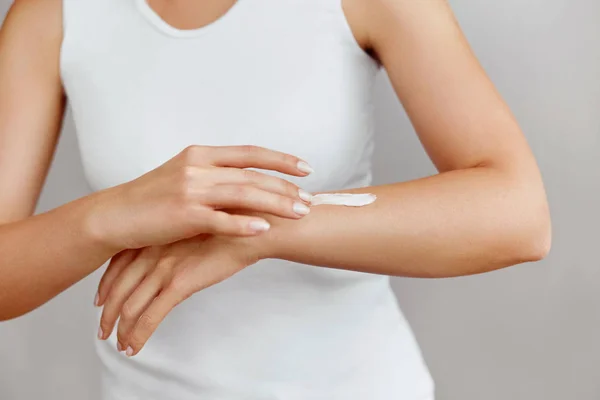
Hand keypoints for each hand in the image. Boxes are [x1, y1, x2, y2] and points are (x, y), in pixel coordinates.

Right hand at [86, 145, 312, 251]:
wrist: (114, 215)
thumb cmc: (150, 198)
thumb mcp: (182, 175)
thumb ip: (213, 175)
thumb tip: (246, 181)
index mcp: (200, 154)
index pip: (249, 153)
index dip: (280, 160)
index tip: (306, 168)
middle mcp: (198, 167)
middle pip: (252, 175)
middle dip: (285, 187)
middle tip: (310, 199)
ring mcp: (190, 190)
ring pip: (243, 195)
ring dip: (275, 204)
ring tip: (300, 213)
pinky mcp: (183, 214)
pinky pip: (220, 220)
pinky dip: (244, 224)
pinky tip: (265, 229)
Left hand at [95, 233, 267, 355]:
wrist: (254, 227)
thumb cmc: (233, 225)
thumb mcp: (198, 225)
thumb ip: (181, 238)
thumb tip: (178, 250)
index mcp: (157, 235)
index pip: (118, 263)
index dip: (106, 284)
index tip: (99, 299)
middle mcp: (154, 251)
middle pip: (118, 287)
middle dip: (106, 312)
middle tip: (102, 328)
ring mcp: (165, 268)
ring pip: (130, 305)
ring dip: (119, 328)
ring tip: (119, 343)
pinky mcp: (180, 285)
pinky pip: (150, 316)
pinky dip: (137, 334)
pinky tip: (134, 347)